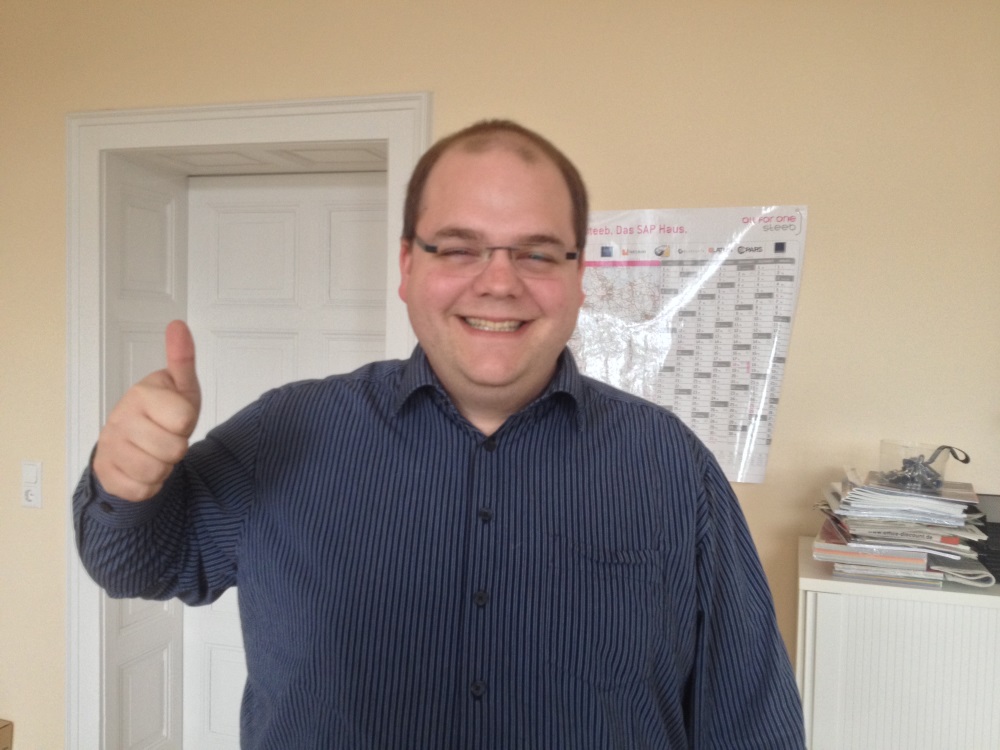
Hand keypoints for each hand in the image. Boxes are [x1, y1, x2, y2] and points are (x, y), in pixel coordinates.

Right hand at [92, 320, 201, 501]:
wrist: (131, 443)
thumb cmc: (162, 413)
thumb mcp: (180, 387)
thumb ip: (182, 359)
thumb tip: (178, 325)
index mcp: (140, 394)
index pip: (184, 419)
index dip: (186, 423)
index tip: (175, 418)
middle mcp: (120, 418)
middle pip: (174, 449)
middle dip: (177, 448)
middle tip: (165, 437)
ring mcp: (110, 447)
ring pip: (157, 472)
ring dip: (164, 468)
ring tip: (155, 452)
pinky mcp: (106, 474)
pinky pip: (142, 490)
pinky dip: (149, 485)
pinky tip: (143, 468)